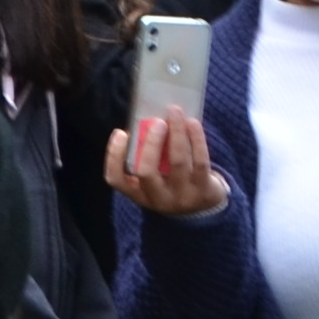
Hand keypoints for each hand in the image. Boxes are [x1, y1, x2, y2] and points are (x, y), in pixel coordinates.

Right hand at [106, 114, 225, 219]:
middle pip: (146, 172)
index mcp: (139, 193)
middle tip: (158, 121)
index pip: (116, 179)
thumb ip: (148, 155)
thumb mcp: (156, 176)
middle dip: (151, 143)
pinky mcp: (204, 191)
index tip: (121, 132)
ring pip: (177, 162)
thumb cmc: (173, 180)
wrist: (204, 207)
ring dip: (176, 133)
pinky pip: (200, 161)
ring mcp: (182, 197)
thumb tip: (148, 118)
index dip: (113, 156)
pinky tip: (192, 123)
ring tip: (176, 112)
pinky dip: (196, 139)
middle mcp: (158, 199)